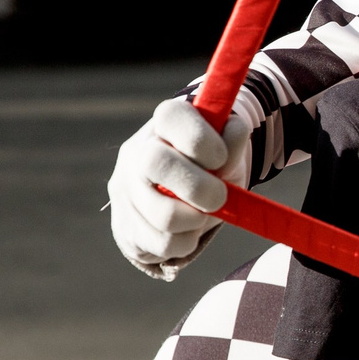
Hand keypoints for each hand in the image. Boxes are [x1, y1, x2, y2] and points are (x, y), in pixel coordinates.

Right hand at [107, 100, 250, 279]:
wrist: (180, 202)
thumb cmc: (209, 169)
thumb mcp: (225, 152)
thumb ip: (232, 142)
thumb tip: (234, 129)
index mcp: (163, 124)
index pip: (171, 116)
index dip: (201, 139)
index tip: (221, 158)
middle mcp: (136, 152)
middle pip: (156, 163)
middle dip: (199, 187)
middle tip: (220, 197)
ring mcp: (125, 189)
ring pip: (165, 215)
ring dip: (197, 221)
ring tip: (202, 215)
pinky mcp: (124, 225)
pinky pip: (163, 243)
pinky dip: (187, 242)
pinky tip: (188, 231)